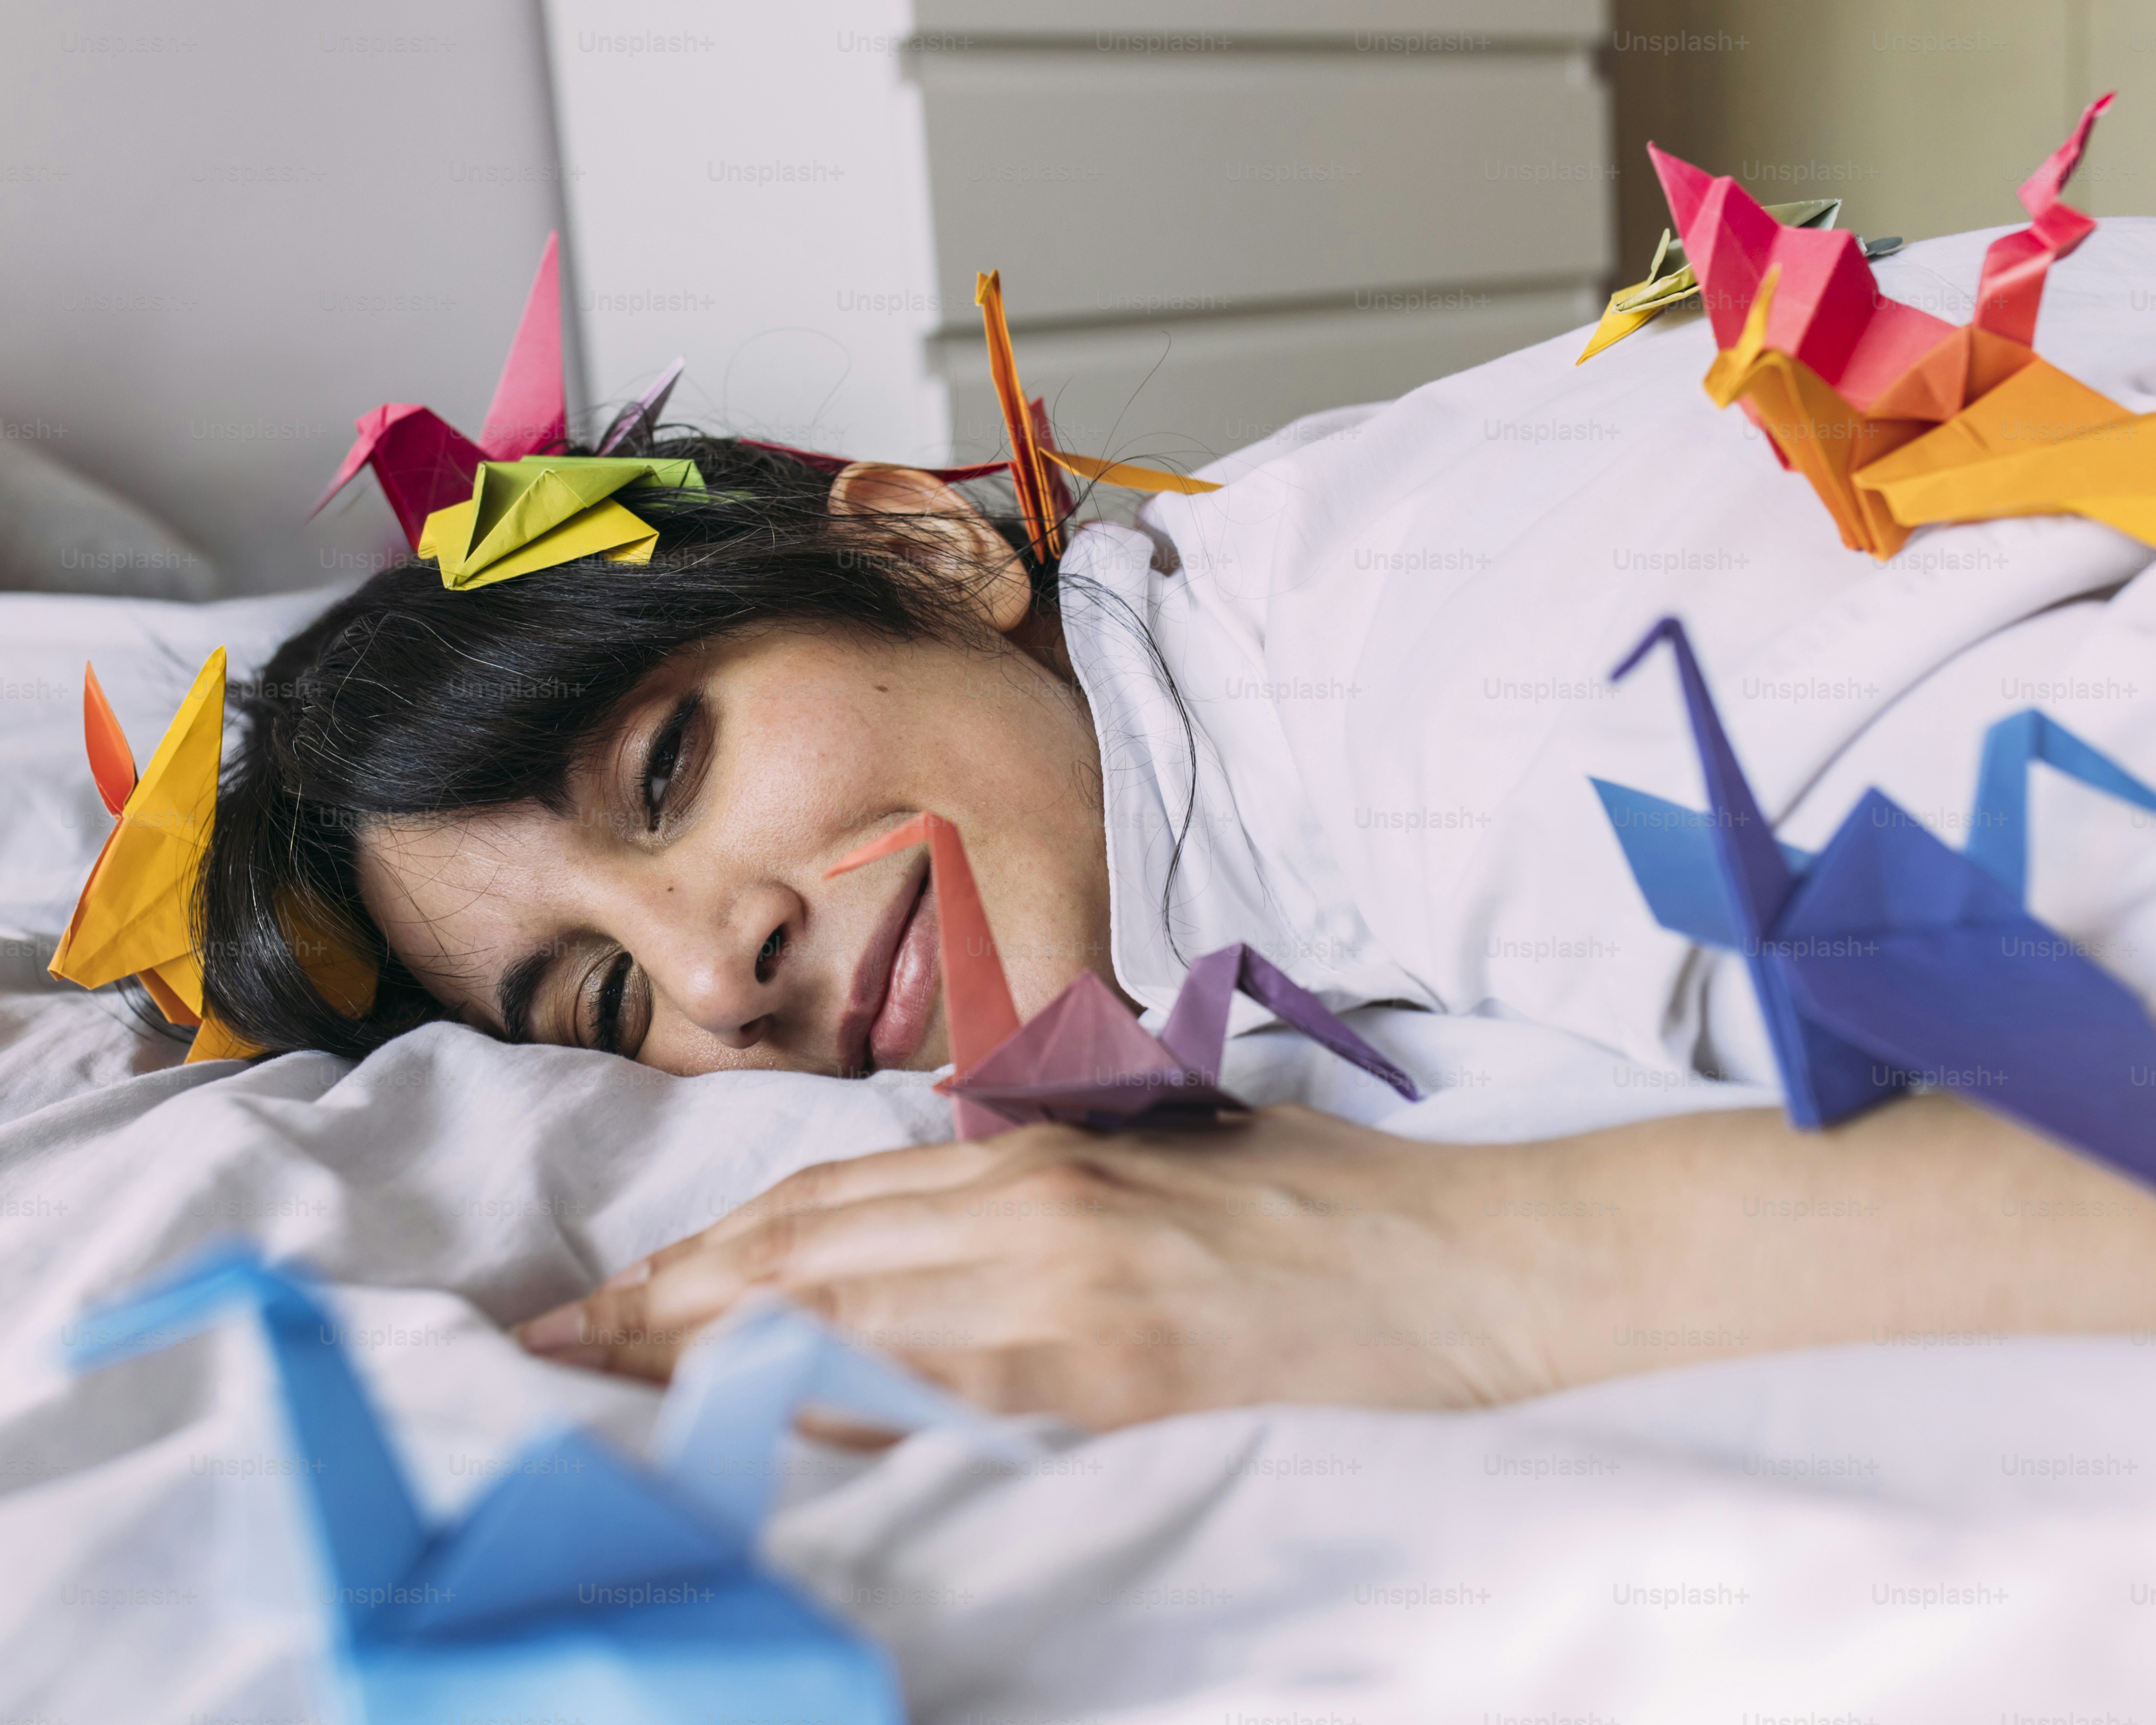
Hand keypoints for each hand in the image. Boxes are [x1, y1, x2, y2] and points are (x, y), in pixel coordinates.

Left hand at [516, 1103, 1557, 1427]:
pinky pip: (933, 1406)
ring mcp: (1068, 1303)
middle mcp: (1033, 1215)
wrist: (1479, 1264)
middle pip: (800, 1256)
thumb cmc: (1333, 1210)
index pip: (826, 1198)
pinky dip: (824, 1421)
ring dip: (705, 1357)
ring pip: (837, 1322)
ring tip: (601, 1390)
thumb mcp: (1180, 1154)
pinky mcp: (1115, 1387)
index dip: (702, 1247)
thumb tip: (945, 1208)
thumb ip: (1055, 1172)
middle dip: (660, 1304)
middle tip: (552, 1348)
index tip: (608, 1290)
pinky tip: (744, 1443)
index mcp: (1047, 1156)